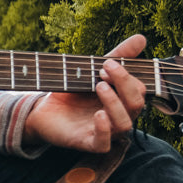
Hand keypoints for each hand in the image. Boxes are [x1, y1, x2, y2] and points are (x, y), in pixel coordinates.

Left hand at [22, 33, 147, 152]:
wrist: (41, 109)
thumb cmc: (72, 91)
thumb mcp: (92, 70)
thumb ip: (118, 56)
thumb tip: (142, 38)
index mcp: (122, 100)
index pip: (139, 90)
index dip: (126, 76)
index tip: (106, 63)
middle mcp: (117, 116)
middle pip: (136, 105)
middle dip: (123, 85)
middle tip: (102, 72)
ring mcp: (104, 131)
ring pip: (124, 125)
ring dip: (115, 104)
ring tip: (99, 87)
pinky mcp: (87, 142)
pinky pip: (104, 144)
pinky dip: (104, 130)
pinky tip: (98, 115)